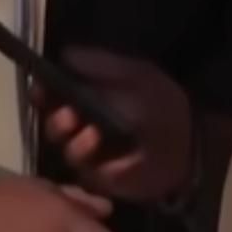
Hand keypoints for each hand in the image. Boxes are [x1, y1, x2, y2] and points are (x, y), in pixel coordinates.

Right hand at [35, 48, 196, 205]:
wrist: (191, 136)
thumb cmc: (162, 102)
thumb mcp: (133, 73)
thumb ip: (99, 64)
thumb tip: (63, 53)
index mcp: (87, 101)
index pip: (52, 98)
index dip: (42, 93)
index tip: (40, 89)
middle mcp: (83, 128)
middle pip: (51, 124)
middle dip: (54, 118)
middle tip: (68, 113)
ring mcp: (90, 156)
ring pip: (63, 147)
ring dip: (70, 136)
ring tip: (88, 130)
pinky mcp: (100, 179)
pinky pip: (81, 170)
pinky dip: (86, 155)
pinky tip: (97, 143)